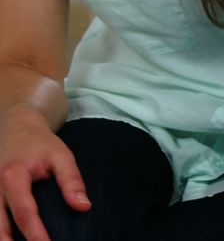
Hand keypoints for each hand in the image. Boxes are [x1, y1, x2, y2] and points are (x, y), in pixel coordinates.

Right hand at [0, 108, 89, 240]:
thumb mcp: (61, 156)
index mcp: (13, 176)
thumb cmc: (40, 143)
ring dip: (2, 237)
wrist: (15, 126)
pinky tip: (11, 237)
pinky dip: (1, 227)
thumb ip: (72, 181)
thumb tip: (83, 207)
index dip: (35, 233)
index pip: (24, 212)